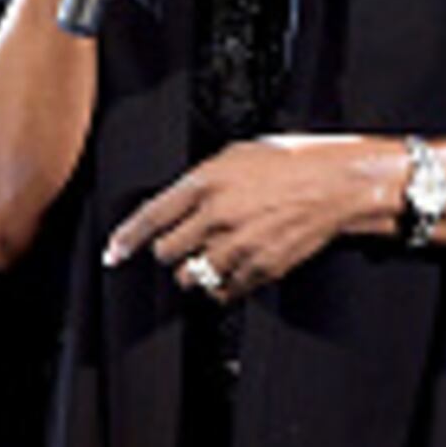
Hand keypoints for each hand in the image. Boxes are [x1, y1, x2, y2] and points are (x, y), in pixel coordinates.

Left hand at [103, 135, 383, 302]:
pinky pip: (224, 291)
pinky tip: (234, 267)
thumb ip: (200, 180)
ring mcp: (238, 246)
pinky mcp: (259, 269)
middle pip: (167, 253)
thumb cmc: (288, 165)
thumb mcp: (235, 156)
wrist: (332, 186)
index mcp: (205, 183)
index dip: (126, 239)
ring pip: (192, 277)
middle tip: (185, 245)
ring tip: (212, 256)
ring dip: (196, 271)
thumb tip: (177, 202)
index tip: (113, 254)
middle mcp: (216, 217)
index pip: (151, 216)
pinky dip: (223, 284)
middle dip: (170, 252)